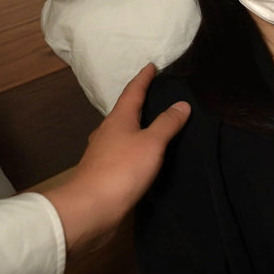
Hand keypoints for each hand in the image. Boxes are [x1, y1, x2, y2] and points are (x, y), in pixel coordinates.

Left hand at [42, 63, 189, 253]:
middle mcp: (107, 131)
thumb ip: (167, 123)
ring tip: (154, 124)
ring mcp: (103, 152)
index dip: (143, 78)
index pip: (133, 91)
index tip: (152, 65)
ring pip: (122, 131)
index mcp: (118, 119)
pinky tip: (143, 155)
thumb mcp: (151, 143)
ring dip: (137, 125)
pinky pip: (123, 151)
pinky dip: (135, 146)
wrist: (91, 208)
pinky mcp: (104, 172)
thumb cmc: (122, 169)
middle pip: (125, 111)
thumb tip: (182, 104)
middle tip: (157, 94)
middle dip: (140, 101)